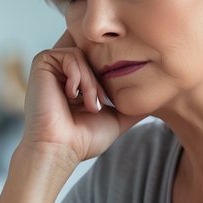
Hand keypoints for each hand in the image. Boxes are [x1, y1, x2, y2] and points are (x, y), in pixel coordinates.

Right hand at [20, 32, 142, 165]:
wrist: (60, 148)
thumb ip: (133, 105)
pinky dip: (78, 76)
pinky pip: (71, 55)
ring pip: (85, 55)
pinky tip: (73, 96)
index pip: (102, 62)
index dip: (110, 77)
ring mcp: (53, 66)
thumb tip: (159, 99)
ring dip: (91, 82)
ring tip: (90, 105)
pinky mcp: (42, 62)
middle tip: (99, 105)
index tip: (106, 103)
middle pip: (95, 55)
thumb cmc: (84, 139)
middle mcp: (64, 71)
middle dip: (101, 81)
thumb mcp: (117, 118)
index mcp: (78, 81)